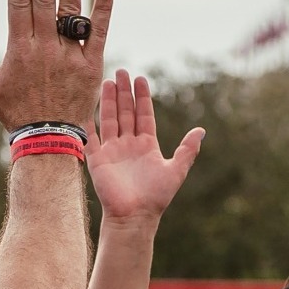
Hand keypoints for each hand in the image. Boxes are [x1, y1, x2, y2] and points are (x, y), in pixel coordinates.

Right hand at [88, 71, 203, 222]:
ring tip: (108, 81)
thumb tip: (201, 130)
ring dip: (108, 101)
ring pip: (110, 120)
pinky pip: (91, 138)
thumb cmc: (156, 197)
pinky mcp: (98, 160)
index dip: (142, 97)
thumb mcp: (176, 170)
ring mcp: (112, 151)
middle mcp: (129, 145)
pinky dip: (89, 124)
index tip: (141, 78)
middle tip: (122, 72)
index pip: (144, 115)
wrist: (135, 217)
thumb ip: (187, 150)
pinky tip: (87, 107)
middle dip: (124, 92)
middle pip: (126, 113)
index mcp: (147, 145)